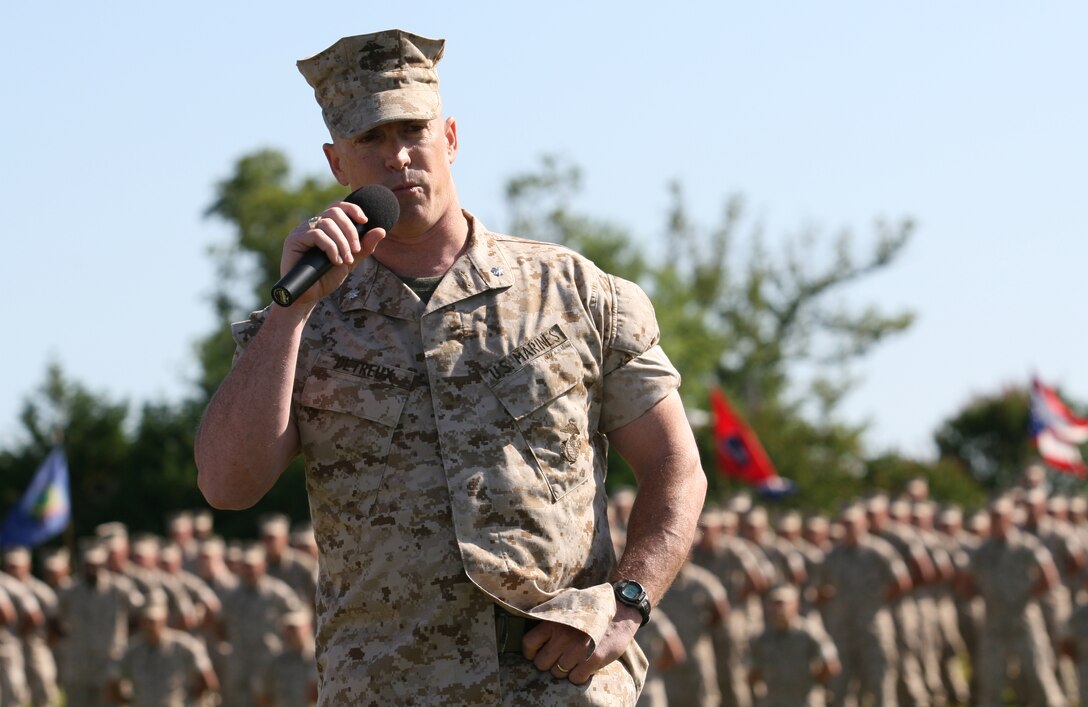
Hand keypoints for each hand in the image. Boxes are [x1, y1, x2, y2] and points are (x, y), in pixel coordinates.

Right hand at [279, 200, 385, 306]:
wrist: (309, 294)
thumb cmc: (327, 276)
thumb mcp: (351, 260)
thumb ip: (365, 246)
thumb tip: (381, 230)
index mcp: (326, 226)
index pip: (339, 207)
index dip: (353, 209)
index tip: (365, 221)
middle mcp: (313, 224)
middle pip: (334, 212)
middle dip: (350, 230)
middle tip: (356, 250)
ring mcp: (302, 230)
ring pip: (327, 223)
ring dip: (342, 242)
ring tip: (346, 260)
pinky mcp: (294, 239)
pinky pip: (317, 235)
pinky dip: (331, 247)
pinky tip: (335, 261)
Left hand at [522, 605, 640, 684]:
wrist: (621, 611)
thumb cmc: (591, 610)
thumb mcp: (567, 607)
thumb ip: (550, 619)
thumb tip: (535, 634)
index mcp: (553, 622)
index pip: (528, 643)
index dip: (531, 653)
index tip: (538, 654)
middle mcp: (562, 636)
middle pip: (541, 663)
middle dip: (549, 664)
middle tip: (559, 659)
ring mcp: (577, 649)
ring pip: (558, 673)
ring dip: (564, 671)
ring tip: (574, 662)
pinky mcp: (593, 659)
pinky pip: (576, 679)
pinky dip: (578, 676)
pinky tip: (584, 667)